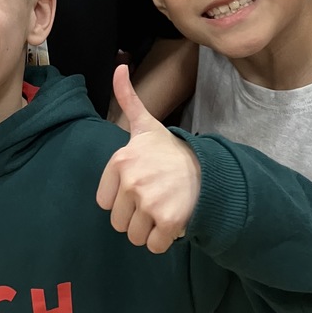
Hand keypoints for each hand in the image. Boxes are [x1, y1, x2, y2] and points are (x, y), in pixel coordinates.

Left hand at [96, 66, 200, 253]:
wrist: (206, 169)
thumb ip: (127, 98)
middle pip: (119, 222)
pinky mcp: (167, 222)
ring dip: (148, 230)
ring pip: (134, 236)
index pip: (105, 202)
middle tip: (153, 199)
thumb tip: (118, 66)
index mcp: (120, 161)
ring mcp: (149, 203)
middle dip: (135, 216)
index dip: (121, 198)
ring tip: (162, 209)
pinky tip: (172, 222)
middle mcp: (131, 182)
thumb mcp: (145, 123)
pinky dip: (163, 241)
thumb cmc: (169, 150)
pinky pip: (153, 246)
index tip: (139, 186)